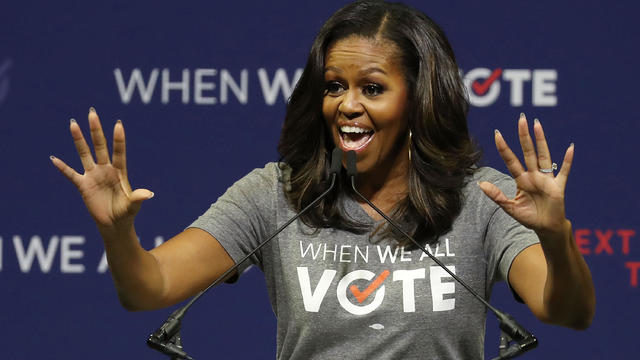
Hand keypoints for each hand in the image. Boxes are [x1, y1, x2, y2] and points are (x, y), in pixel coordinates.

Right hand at [50, 108, 152, 229]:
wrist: (114, 224)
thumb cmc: (126, 213)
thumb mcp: (133, 206)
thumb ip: (138, 198)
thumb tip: (149, 194)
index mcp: (120, 172)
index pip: (119, 152)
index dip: (119, 139)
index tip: (118, 124)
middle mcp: (106, 170)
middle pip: (100, 146)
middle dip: (96, 130)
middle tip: (92, 113)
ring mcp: (94, 176)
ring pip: (85, 154)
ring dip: (79, 140)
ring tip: (73, 123)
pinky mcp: (83, 185)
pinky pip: (71, 174)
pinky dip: (62, 168)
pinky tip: (54, 159)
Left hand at [478, 113, 572, 237]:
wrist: (546, 228)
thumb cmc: (529, 217)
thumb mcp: (510, 207)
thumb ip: (496, 196)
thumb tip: (480, 184)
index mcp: (521, 180)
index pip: (510, 160)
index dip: (504, 147)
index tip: (497, 133)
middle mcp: (533, 175)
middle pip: (527, 152)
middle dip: (524, 136)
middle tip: (521, 118)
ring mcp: (546, 179)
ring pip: (543, 156)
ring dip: (541, 140)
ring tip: (537, 125)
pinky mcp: (558, 187)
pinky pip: (564, 171)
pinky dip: (567, 161)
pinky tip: (570, 148)